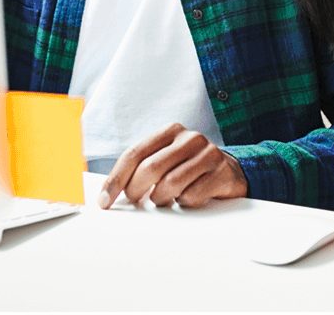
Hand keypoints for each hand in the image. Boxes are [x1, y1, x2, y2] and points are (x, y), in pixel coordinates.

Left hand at [97, 123, 247, 209]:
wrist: (230, 171)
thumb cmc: (189, 167)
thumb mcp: (166, 158)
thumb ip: (141, 167)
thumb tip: (108, 192)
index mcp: (170, 131)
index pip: (134, 153)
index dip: (115, 179)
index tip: (104, 201)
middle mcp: (189, 138)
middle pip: (149, 168)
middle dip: (136, 191)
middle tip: (136, 200)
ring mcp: (208, 154)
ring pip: (169, 185)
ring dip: (161, 199)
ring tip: (165, 198)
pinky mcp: (221, 172)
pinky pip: (191, 196)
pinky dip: (184, 203)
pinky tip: (187, 197)